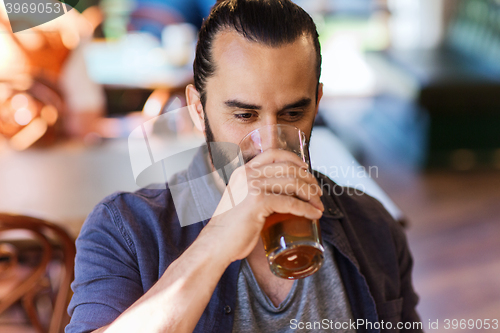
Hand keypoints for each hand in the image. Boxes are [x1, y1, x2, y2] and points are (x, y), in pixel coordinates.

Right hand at [201, 149, 323, 264]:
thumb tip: (283, 196)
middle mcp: (248, 174)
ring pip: (292, 183)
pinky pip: (290, 202)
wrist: (216, 244)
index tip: (307, 169)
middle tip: (317, 193)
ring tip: (318, 204)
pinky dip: (306, 209)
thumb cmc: (231, 228)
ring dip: (311, 194)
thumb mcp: (243, 201)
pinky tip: (314, 215)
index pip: (274, 153)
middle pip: (288, 168)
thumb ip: (258, 193)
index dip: (294, 159)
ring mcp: (252, 187)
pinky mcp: (257, 202)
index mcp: (244, 171)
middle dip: (308, 180)